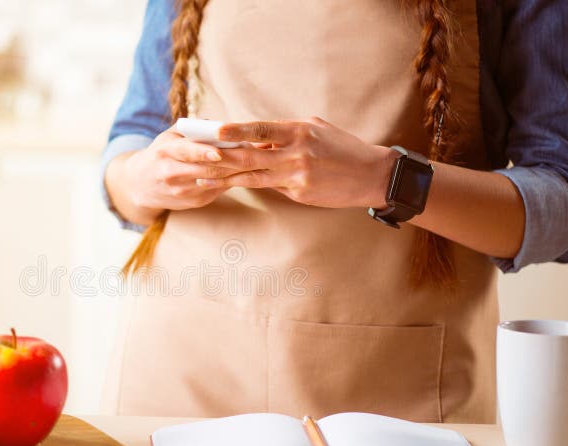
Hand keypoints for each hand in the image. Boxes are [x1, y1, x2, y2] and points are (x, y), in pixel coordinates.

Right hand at [122, 127, 276, 212]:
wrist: (141, 185)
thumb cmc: (160, 154)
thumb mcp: (168, 136)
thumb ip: (191, 127)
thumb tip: (220, 125)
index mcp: (165, 152)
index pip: (185, 152)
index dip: (203, 152)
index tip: (219, 151)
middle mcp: (171, 174)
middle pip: (205, 169)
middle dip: (230, 161)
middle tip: (252, 152)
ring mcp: (182, 191)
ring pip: (214, 181)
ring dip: (235, 171)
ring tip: (252, 160)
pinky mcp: (192, 202)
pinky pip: (217, 190)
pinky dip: (230, 180)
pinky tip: (243, 172)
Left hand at [196, 117, 398, 208]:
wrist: (371, 175)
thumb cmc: (342, 148)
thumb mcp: (316, 130)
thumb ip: (286, 133)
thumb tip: (258, 137)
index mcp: (299, 131)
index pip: (261, 130)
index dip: (237, 131)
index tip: (215, 131)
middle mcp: (296, 153)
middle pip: (250, 156)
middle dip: (221, 156)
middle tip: (196, 156)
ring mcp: (297, 176)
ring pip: (254, 176)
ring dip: (226, 177)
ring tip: (202, 178)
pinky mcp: (299, 194)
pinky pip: (270, 188)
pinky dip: (248, 184)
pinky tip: (229, 186)